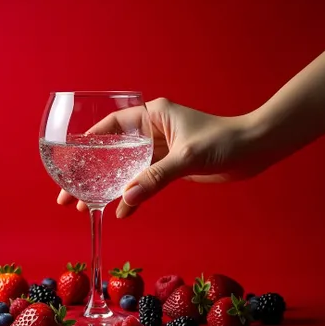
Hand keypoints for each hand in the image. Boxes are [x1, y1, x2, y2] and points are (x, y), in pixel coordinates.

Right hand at [57, 97, 261, 217]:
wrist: (255, 149)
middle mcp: (153, 130)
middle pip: (114, 151)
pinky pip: (144, 180)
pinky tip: (122, 211)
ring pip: (127, 168)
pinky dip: (133, 194)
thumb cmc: (225, 141)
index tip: (71, 158)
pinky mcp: (170, 165)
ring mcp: (161, 149)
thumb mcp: (187, 157)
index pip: (113, 125)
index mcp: (154, 115)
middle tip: (69, 194)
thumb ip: (156, 177)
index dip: (90, 141)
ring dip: (108, 187)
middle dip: (92, 172)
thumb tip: (126, 199)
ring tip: (86, 206)